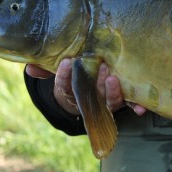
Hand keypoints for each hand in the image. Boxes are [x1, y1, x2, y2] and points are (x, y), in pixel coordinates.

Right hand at [25, 59, 146, 115]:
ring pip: (110, 102)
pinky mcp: (123, 100)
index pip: (65, 87)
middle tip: (100, 67)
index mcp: (72, 93)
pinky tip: (142, 109)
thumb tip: (29, 67)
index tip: (67, 62)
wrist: (89, 88)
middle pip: (91, 95)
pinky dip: (137, 107)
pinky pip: (130, 105)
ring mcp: (107, 101)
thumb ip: (46, 68)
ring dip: (113, 93)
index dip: (64, 77)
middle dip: (95, 83)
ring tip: (114, 79)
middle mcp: (91, 99)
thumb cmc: (74, 75)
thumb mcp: (60, 71)